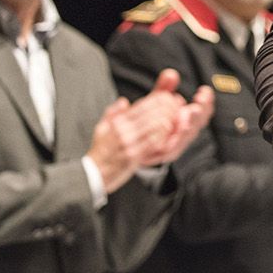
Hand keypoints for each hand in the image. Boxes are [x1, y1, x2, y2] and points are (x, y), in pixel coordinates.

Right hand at [88, 69, 213, 191]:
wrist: (93, 174)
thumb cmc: (100, 151)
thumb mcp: (102, 128)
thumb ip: (113, 113)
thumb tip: (124, 101)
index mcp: (118, 121)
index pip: (143, 104)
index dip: (160, 99)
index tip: (170, 97)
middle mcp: (124, 130)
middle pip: (152, 112)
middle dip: (168, 107)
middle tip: (178, 107)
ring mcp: (129, 143)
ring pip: (155, 125)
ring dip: (170, 120)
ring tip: (178, 118)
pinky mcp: (134, 156)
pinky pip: (153, 143)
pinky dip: (164, 136)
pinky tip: (171, 134)